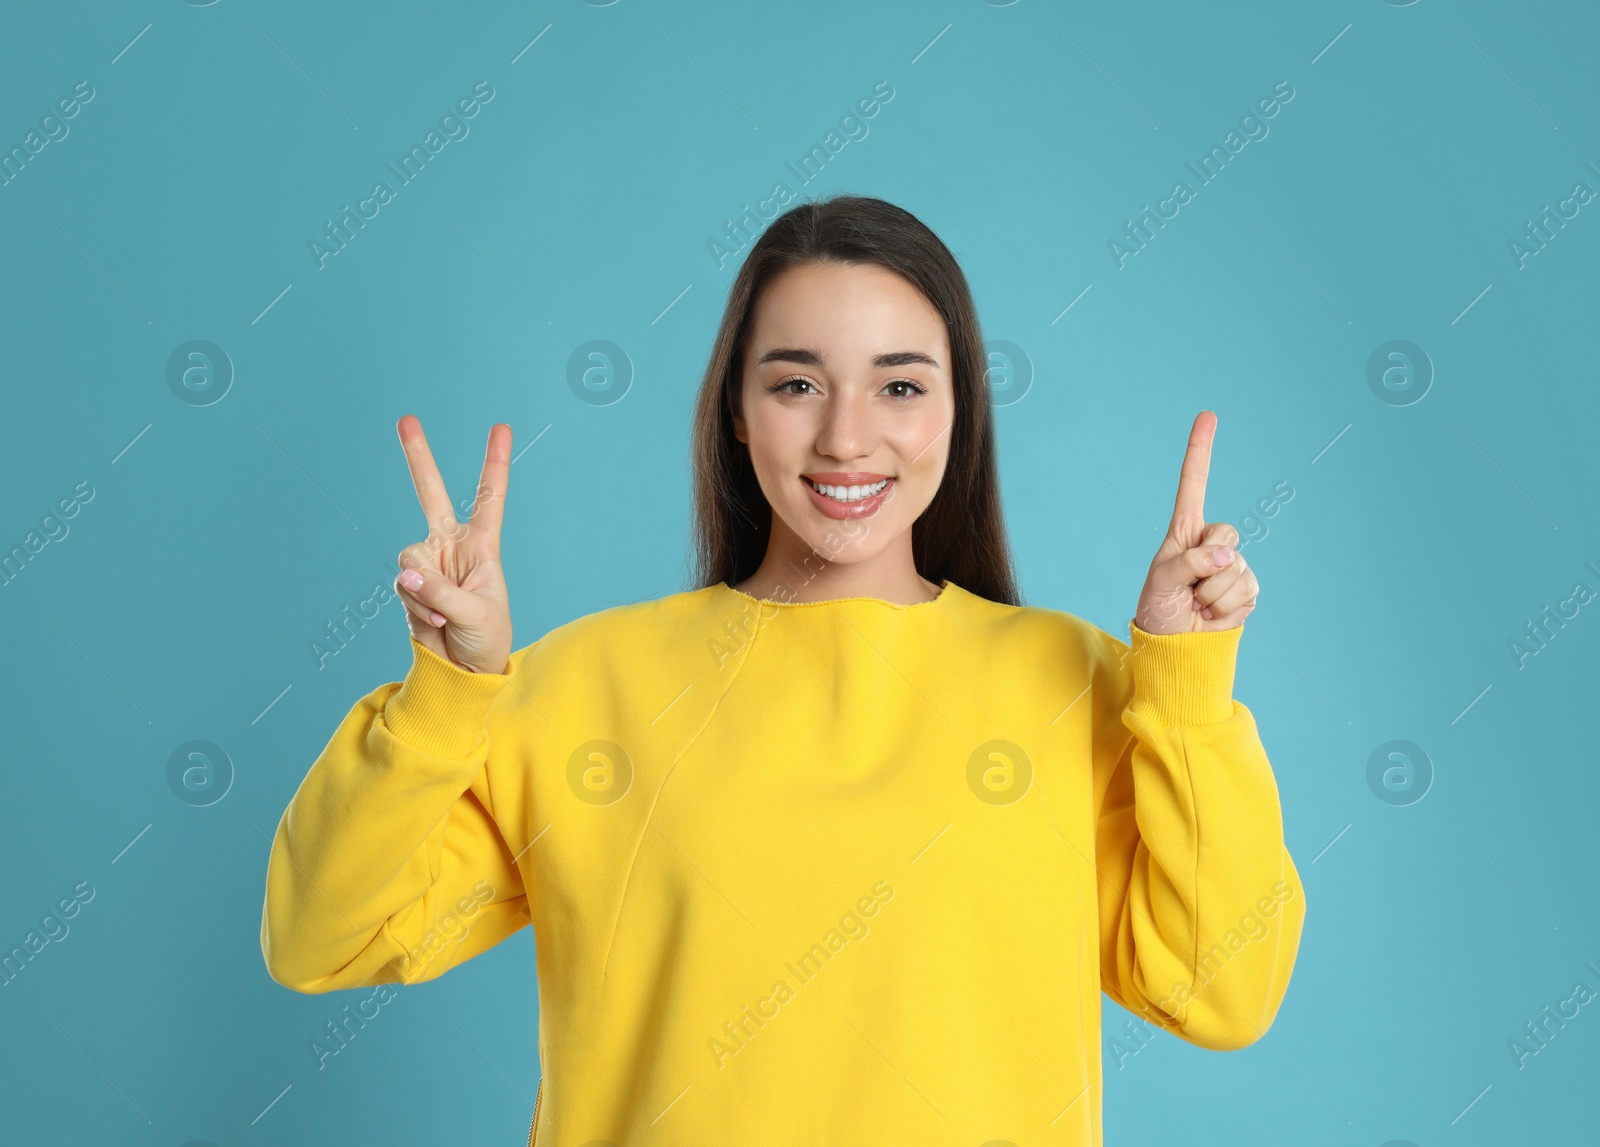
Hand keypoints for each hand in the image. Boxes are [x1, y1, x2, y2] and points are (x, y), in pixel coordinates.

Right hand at [392, 416, 513, 673]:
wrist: (462, 669)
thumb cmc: (485, 638)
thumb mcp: (476, 614)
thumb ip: (441, 592)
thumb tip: (407, 575)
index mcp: (483, 544)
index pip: (490, 496)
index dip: (494, 462)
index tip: (502, 427)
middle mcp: (451, 545)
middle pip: (431, 493)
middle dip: (417, 456)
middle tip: (405, 418)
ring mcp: (428, 563)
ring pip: (409, 559)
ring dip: (425, 592)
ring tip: (445, 616)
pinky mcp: (409, 584)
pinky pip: (404, 587)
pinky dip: (418, 608)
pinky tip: (435, 623)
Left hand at [1133, 411, 1259, 634]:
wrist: (1177, 648)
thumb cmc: (1159, 611)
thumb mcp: (1160, 584)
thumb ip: (1188, 564)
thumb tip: (1226, 557)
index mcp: (1185, 532)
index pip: (1194, 485)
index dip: (1201, 450)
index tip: (1208, 415)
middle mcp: (1211, 543)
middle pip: (1226, 535)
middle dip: (1205, 566)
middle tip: (1187, 588)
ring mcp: (1232, 566)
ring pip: (1236, 570)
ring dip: (1212, 595)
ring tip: (1196, 605)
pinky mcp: (1247, 589)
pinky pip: (1246, 592)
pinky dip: (1225, 609)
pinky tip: (1212, 614)